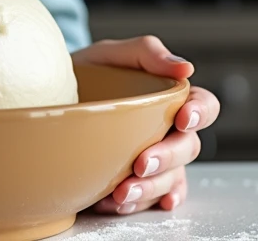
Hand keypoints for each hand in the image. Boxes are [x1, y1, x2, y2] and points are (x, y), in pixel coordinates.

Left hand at [72, 36, 219, 214]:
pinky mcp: (136, 180)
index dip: (200, 113)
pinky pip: (150, 200)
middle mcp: (168, 131)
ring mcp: (154, 158)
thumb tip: (185, 67)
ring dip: (150, 188)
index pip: (204, 105)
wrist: (54, 99)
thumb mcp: (111, 53)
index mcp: (171, 98)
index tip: (181, 118)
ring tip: (122, 193)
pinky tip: (120, 203)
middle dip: (167, 158)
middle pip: (187, 148)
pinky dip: (139, 205)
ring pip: (170, 179)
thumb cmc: (88, 72)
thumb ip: (148, 52)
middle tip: (141, 163)